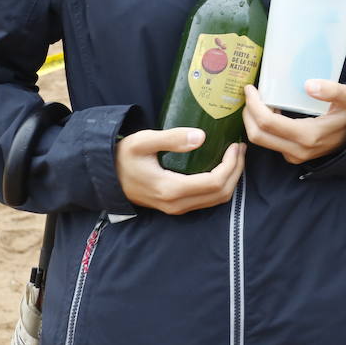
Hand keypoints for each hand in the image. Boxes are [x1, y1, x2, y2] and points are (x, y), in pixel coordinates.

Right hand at [115, 128, 244, 214]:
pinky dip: (222, 184)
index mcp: (170, 189)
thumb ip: (171, 138)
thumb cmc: (123, 156)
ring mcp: (177, 208)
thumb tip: (201, 137)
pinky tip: (222, 166)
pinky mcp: (177, 206)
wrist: (105, 176)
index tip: (235, 145)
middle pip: (221, 194)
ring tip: (235, 155)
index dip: (231, 165)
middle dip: (236, 170)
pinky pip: (208, 200)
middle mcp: (176, 204)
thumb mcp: (143, 141)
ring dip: (232, 178)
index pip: (214, 183)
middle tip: (240, 148)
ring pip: (217, 200)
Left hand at [243, 82, 345, 163]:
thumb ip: (332, 90)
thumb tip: (308, 84)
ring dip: (253, 121)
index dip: (254, 105)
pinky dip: (263, 127)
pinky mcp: (292, 156)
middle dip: (248, 114)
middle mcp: (296, 150)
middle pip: (258, 135)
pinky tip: (269, 112)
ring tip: (257, 102)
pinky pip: (269, 142)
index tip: (250, 89)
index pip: (268, 123)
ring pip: (261, 141)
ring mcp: (293, 156)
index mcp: (307, 136)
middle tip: (250, 95)